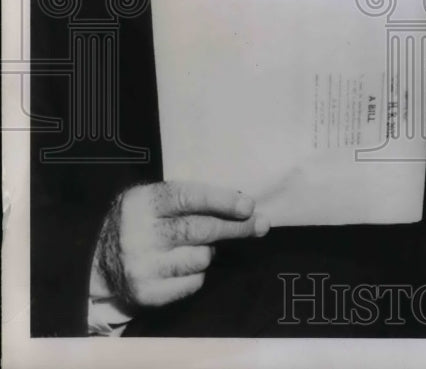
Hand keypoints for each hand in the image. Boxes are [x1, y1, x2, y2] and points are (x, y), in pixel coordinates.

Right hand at [94, 180, 269, 310]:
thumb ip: (192, 200)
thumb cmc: (143, 224)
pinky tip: (184, 266)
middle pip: (201, 230)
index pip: (188, 197)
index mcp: (142, 202)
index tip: (249, 205)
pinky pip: (193, 283)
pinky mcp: (146, 293)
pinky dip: (197, 274)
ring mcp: (141, 266)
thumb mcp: (156, 201)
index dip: (222, 200)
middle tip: (260, 225)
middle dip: (236, 227)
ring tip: (197, 247)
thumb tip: (245, 208)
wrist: (98, 263)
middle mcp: (138, 234)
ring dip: (210, 252)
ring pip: (201, 257)